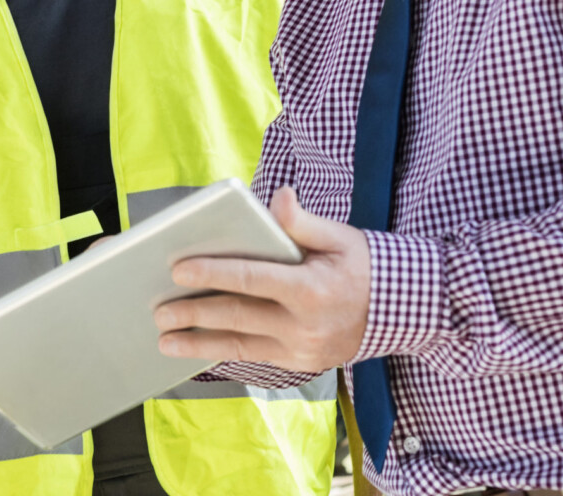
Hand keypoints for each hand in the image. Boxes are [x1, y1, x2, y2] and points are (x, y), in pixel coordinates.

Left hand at [154, 187, 370, 371]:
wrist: (403, 311)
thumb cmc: (363, 265)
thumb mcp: (339, 236)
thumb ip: (301, 221)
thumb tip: (278, 198)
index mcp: (312, 289)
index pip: (253, 279)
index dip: (214, 273)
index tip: (179, 270)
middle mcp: (305, 325)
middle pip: (238, 317)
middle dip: (194, 314)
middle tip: (159, 312)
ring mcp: (302, 350)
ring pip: (241, 346)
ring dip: (199, 344)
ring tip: (164, 340)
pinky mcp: (300, 364)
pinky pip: (253, 358)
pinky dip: (222, 352)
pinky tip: (196, 348)